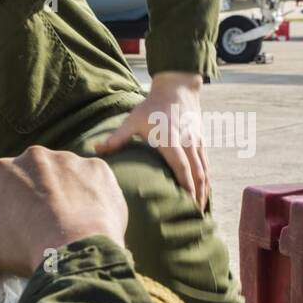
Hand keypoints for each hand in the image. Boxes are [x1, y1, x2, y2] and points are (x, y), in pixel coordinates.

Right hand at [0, 146, 128, 277]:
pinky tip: (91, 220)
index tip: (19, 228)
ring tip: (71, 226)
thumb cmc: (26, 249)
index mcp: (1, 170)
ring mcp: (70, 160)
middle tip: (46, 226)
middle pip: (35, 177)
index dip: (9, 210)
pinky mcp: (99, 169)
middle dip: (39, 198)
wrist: (75, 253)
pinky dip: (94, 198)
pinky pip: (95, 182)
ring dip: (67, 195)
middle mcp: (35, 156)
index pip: (2, 187)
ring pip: (66, 177)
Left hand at [93, 71, 209, 209]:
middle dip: (198, 195)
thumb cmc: (153, 105)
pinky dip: (206, 179)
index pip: (182, 167)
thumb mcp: (133, 119)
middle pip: (197, 173)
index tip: (187, 203)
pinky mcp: (200, 141)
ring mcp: (196, 142)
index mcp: (170, 140)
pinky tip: (204, 191)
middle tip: (194, 215)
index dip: (186, 186)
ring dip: (204, 190)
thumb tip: (96, 149)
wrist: (177, 87)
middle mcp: (187, 143)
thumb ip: (117, 137)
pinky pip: (206, 163)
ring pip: (204, 170)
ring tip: (201, 209)